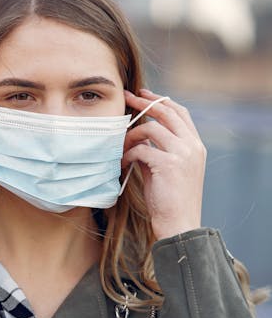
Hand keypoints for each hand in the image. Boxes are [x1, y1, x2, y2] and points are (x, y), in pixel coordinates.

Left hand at [123, 89, 205, 239]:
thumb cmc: (169, 199)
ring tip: (121, 149)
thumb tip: (137, 135)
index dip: (160, 100)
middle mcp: (192, 146)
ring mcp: (182, 154)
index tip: (142, 94)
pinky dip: (127, 155)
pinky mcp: (168, 164)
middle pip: (166, 112)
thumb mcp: (167, 168)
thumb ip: (157, 149)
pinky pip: (141, 149)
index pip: (179, 112)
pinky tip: (123, 165)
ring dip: (130, 136)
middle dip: (144, 103)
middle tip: (126, 99)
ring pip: (150, 128)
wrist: (179, 223)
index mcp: (195, 145)